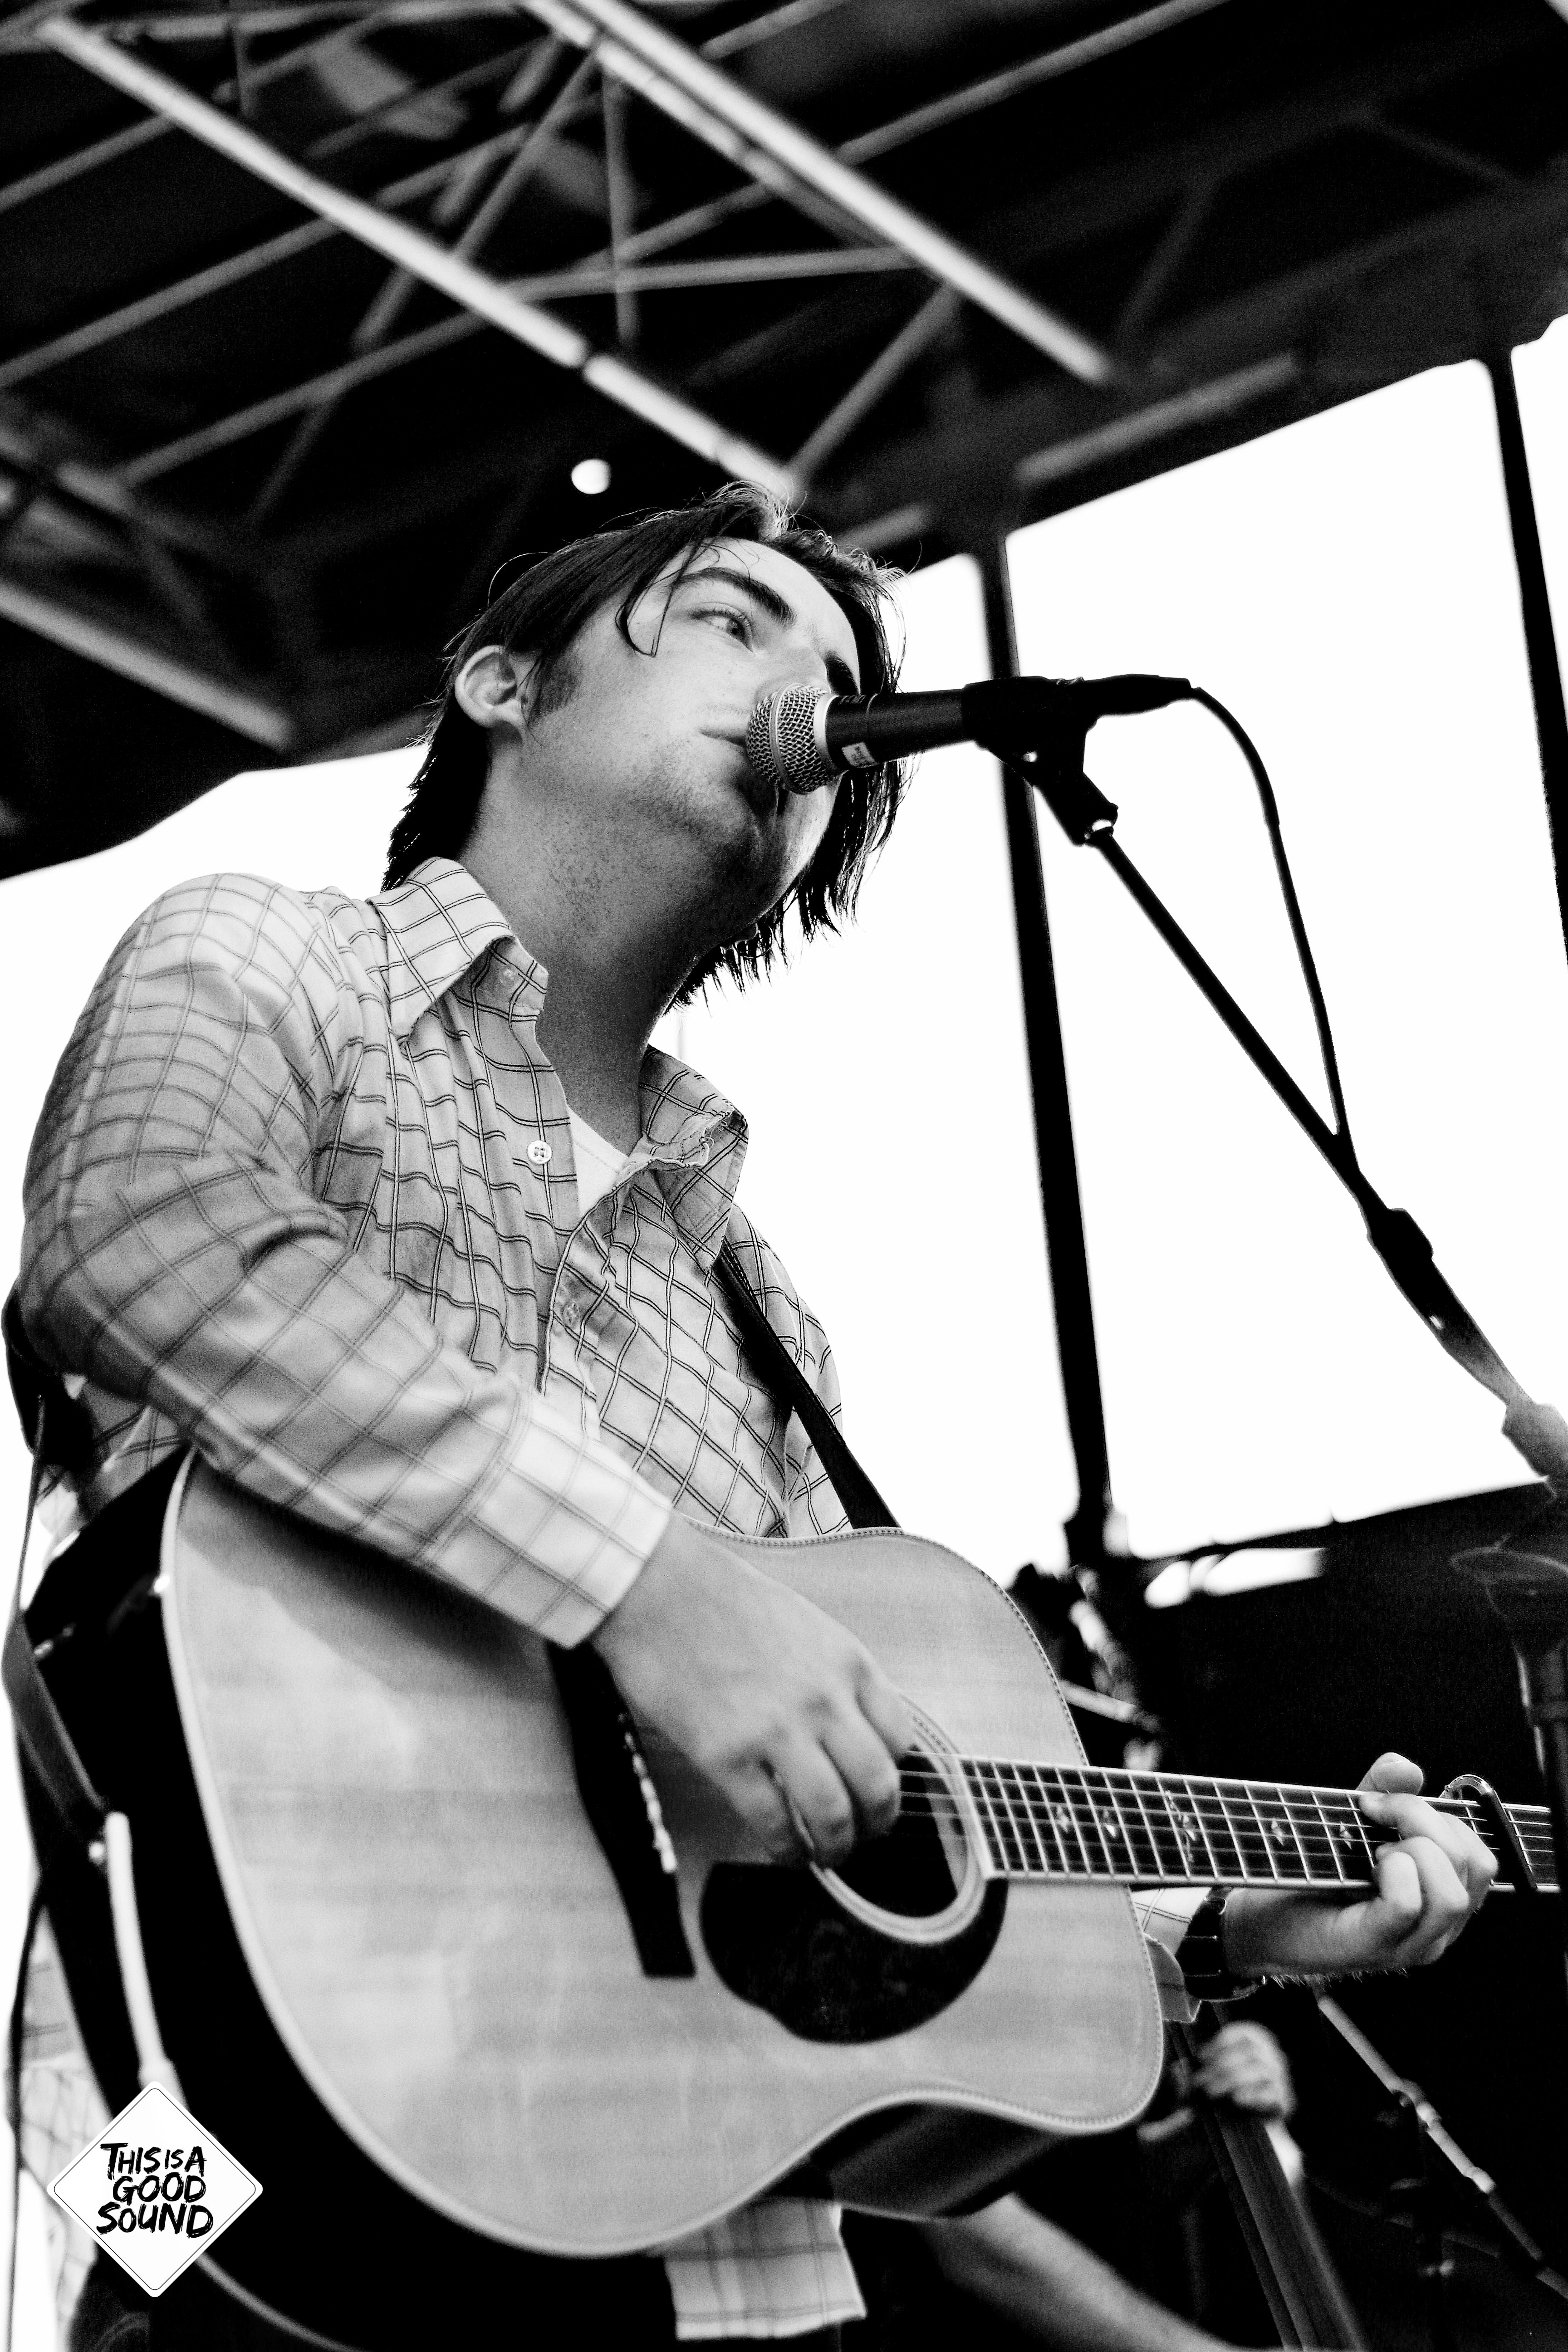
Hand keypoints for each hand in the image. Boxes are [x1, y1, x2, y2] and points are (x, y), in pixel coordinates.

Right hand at [590, 1513, 911, 1864]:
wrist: (658, 1589)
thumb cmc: (722, 1599)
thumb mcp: (805, 1623)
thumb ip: (833, 1674)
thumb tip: (849, 1729)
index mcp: (847, 1662)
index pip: (899, 1739)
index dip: (890, 1774)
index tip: (874, 1787)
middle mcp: (823, 1699)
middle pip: (878, 1786)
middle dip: (876, 1824)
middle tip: (863, 1835)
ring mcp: (776, 1730)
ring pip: (833, 1815)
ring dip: (836, 1848)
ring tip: (825, 1854)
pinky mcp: (727, 1757)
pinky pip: (773, 1823)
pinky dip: (786, 1850)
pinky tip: (783, 1851)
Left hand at [1193, 2022, 1293, 2119]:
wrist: (1247, 2126)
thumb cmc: (1221, 2094)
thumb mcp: (1202, 2082)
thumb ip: (1188, 2077)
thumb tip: (1176, 2073)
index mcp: (1256, 2043)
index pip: (1245, 2033)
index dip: (1222, 2043)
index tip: (1202, 2058)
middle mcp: (1272, 2057)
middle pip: (1251, 2051)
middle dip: (1221, 2065)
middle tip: (1201, 2084)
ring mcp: (1279, 2079)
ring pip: (1260, 2070)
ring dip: (1232, 2080)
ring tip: (1212, 2093)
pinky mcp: (1283, 2101)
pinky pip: (1274, 2093)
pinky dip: (1254, 2095)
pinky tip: (1236, 2100)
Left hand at [1222, 1753, 1495, 1979]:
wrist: (1257, 1913)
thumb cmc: (1310, 1872)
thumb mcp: (1352, 1822)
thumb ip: (1384, 1792)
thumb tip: (1406, 1768)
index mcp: (1439, 1899)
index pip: (1481, 1859)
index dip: (1442, 1817)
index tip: (1383, 1804)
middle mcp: (1436, 1929)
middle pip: (1475, 1868)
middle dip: (1426, 1821)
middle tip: (1374, 1815)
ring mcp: (1409, 1945)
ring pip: (1452, 1895)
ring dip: (1413, 1850)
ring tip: (1373, 1851)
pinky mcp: (1373, 1946)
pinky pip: (1407, 1905)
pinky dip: (1391, 1872)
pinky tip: (1368, 1867)